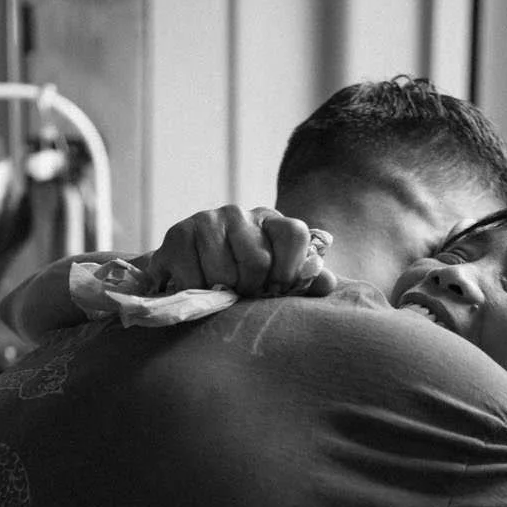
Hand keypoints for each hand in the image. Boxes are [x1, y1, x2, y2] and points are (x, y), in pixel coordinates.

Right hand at [147, 205, 328, 296]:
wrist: (190, 270)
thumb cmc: (241, 279)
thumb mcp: (277, 279)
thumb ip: (306, 281)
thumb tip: (328, 284)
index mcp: (270, 221)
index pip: (294, 234)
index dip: (290, 269)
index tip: (278, 288)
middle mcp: (239, 213)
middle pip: (257, 260)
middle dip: (251, 288)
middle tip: (243, 293)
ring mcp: (206, 220)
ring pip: (223, 273)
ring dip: (222, 293)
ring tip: (219, 290)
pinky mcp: (177, 234)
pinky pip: (193, 277)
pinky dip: (197, 292)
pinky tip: (197, 286)